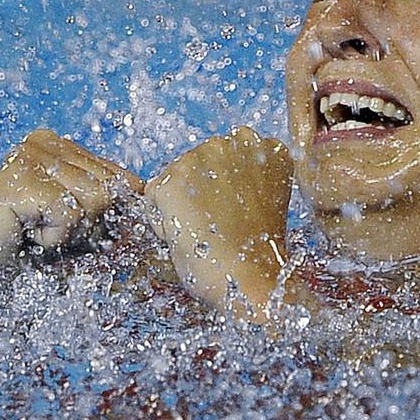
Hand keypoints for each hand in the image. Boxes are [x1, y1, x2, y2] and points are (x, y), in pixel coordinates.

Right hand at [0, 129, 143, 261]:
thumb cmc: (28, 244)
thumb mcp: (77, 216)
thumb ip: (108, 201)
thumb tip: (150, 196)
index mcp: (59, 143)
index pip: (118, 175)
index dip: (107, 213)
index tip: (67, 224)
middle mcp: (43, 140)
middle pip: (109, 187)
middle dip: (89, 223)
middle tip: (48, 231)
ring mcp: (28, 156)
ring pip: (93, 200)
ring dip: (69, 233)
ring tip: (36, 231)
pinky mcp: (20, 180)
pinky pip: (70, 214)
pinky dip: (54, 238)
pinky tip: (27, 235)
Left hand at [145, 126, 292, 318]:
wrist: (251, 278)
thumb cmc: (257, 252)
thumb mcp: (263, 202)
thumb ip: (245, 178)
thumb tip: (212, 175)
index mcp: (267, 148)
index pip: (229, 158)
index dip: (227, 190)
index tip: (240, 214)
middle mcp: (236, 142)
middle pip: (199, 163)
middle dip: (199, 191)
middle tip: (220, 226)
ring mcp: (202, 156)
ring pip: (174, 178)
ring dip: (181, 203)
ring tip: (206, 232)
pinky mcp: (173, 178)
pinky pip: (153, 198)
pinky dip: (161, 220)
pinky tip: (187, 236)